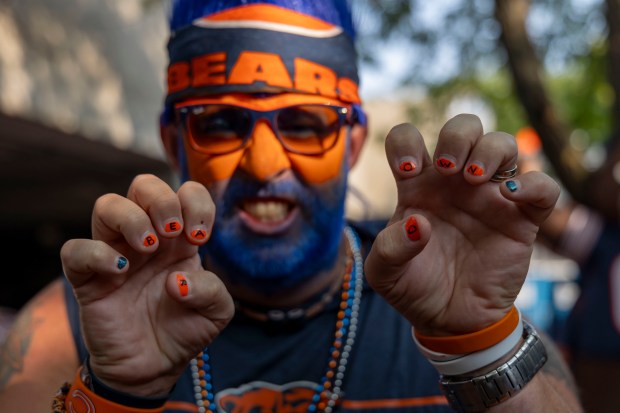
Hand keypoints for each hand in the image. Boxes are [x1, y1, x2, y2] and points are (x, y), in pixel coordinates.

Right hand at [60, 175, 233, 395]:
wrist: (153, 367)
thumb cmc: (184, 330)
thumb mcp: (216, 313)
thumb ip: (212, 291)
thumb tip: (176, 279)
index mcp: (179, 238)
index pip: (185, 192)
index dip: (195, 201)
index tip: (200, 236)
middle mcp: (147, 238)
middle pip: (143, 185)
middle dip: (161, 199)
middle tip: (173, 232)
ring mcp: (115, 253)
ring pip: (106, 205)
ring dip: (131, 218)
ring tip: (149, 247)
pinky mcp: (87, 278)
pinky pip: (75, 249)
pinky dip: (95, 253)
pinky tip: (120, 271)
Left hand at [364, 115, 559, 335]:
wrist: (449, 321)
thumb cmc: (413, 288)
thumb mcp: (384, 273)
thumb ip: (390, 247)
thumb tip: (420, 222)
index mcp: (417, 186)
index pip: (409, 139)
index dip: (406, 142)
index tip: (407, 171)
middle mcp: (454, 184)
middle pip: (465, 127)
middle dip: (457, 135)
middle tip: (447, 167)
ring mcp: (489, 198)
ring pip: (503, 145)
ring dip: (490, 150)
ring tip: (473, 180)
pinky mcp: (521, 220)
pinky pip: (543, 188)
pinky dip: (534, 183)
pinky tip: (510, 196)